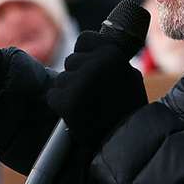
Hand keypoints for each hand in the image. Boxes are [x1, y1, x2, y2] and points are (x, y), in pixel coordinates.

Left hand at [45, 30, 147, 151]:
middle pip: (71, 61)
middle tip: (93, 96)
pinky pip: (53, 96)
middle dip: (77, 77)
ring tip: (88, 107)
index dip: (84, 54)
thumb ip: (111, 58)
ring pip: (61, 79)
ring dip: (69, 92)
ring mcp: (80, 82)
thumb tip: (90, 40)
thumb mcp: (130, 75)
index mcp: (112, 53)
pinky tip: (77, 116)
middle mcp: (96, 64)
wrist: (127, 143)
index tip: (91, 68)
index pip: (84, 39)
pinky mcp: (66, 102)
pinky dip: (61, 107)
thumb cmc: (129, 110)